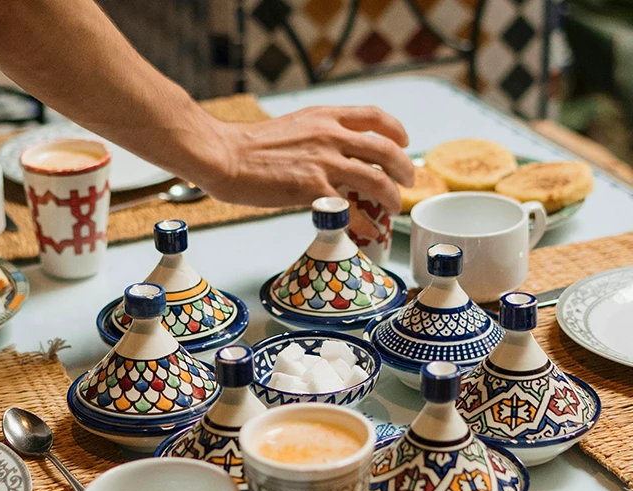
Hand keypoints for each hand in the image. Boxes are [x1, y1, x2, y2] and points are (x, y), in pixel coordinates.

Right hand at [203, 105, 414, 232]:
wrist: (225, 156)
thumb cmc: (249, 147)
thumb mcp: (292, 127)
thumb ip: (317, 135)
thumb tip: (333, 154)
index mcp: (325, 117)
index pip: (374, 116)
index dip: (396, 130)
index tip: (404, 142)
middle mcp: (330, 135)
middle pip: (385, 149)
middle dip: (403, 168)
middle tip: (408, 182)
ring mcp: (323, 163)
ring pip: (376, 179)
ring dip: (391, 197)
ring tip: (393, 208)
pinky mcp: (311, 189)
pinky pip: (350, 209)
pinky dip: (364, 223)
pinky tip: (368, 231)